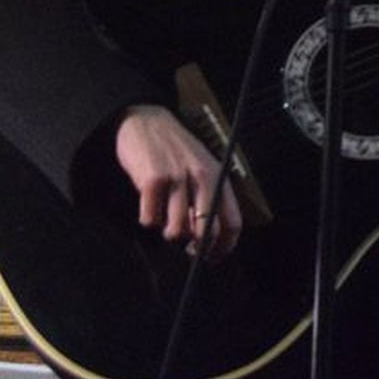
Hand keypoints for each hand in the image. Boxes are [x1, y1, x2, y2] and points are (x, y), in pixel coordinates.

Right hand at [115, 104, 241, 259]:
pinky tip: (148, 207)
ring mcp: (177, 179)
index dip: (223, 247)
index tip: (213, 258)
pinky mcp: (152, 180)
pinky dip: (147, 219)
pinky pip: (150, 219)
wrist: (146, 121)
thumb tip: (206, 239)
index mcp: (219, 178)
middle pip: (206, 232)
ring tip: (163, 218)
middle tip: (185, 248)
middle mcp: (202, 178)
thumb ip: (208, 198)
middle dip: (195, 248)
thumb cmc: (176, 150)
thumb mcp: (202, 168)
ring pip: (176, 230)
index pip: (232, 223)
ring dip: (168, 232)